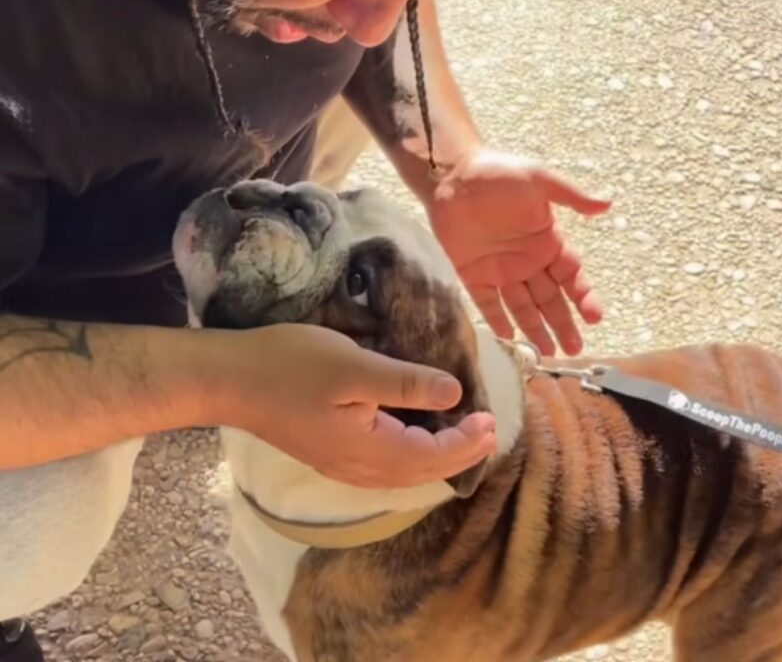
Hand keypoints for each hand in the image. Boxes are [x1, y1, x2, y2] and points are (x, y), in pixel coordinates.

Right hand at [219, 323, 496, 487]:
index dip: (466, 441)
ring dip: (435, 457)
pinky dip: (410, 456)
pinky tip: (413, 436)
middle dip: (458, 454)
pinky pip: (384, 466)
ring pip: (402, 472)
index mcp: (370, 449)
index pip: (432, 456)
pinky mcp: (329, 454)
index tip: (491, 419)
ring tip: (460, 435)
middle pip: (421, 472)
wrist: (234, 380)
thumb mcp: (355, 366)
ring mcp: (341, 465)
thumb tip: (455, 394)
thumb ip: (406, 383)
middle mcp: (358, 468)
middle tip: (487, 429)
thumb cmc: (292, 366)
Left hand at [426, 149, 609, 355]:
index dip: (583, 296)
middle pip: (550, 298)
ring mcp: (500, 270)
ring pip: (523, 306)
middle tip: (575, 349)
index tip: (594, 316)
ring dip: (536, 329)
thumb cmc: (497, 172)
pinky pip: (489, 303)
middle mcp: (527, 260)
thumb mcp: (537, 179)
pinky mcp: (473, 274)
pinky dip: (499, 321)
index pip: (572, 274)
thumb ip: (570, 196)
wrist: (450, 174)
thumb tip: (607, 204)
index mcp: (546, 240)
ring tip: (549, 353)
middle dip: (564, 323)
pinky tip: (511, 340)